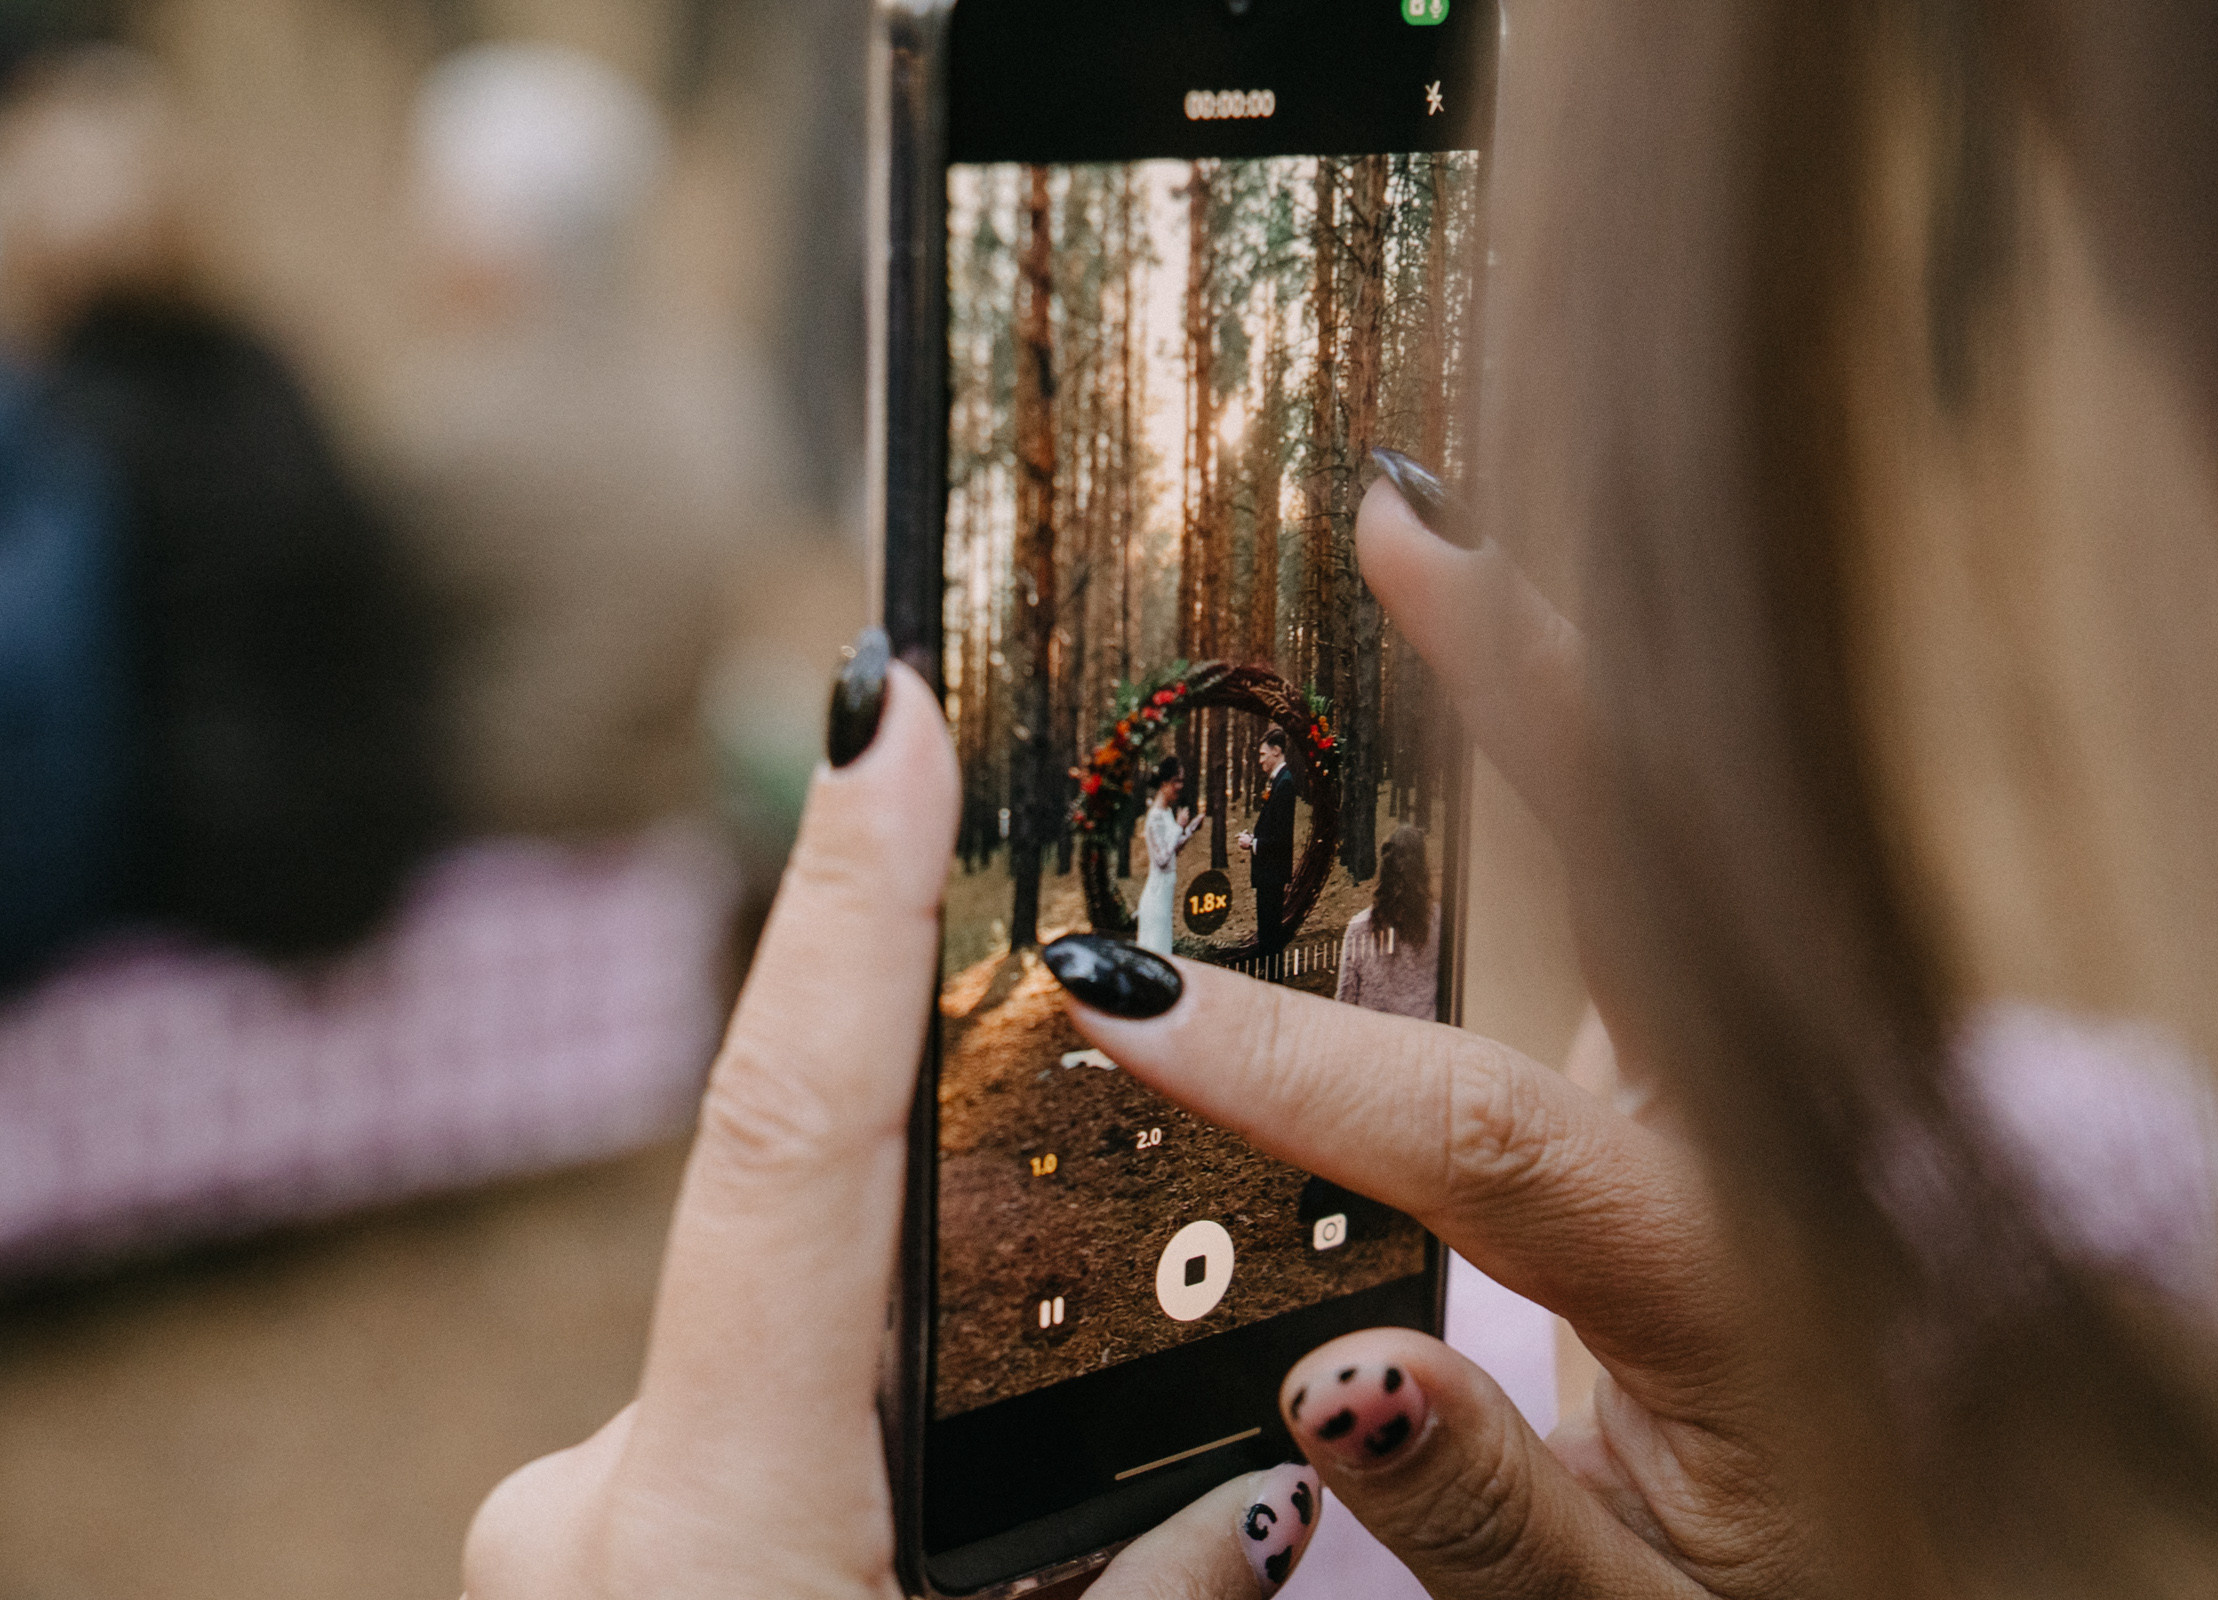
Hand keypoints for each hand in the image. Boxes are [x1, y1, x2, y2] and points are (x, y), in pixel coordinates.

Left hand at [464, 660, 1326, 1599]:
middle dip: (969, 1230)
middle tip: (1096, 1322)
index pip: (795, 1138)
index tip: (886, 705)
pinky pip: (763, 1429)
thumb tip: (1256, 1491)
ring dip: (923, 1385)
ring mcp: (584, 1521)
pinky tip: (928, 1547)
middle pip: (827, 1255)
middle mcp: (607, 1496)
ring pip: (811, 1357)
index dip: (850, 903)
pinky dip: (862, 1446)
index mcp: (717, 1533)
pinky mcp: (604, 1554)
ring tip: (1021, 1544)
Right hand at [1043, 479, 1840, 1599]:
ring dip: (1565, 691)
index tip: (1117, 999)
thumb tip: (1338, 1377)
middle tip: (1398, 523)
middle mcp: (1762, 1155)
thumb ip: (1495, 1525)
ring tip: (1434, 545)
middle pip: (1666, 880)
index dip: (1295, 1064)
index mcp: (1735, 1290)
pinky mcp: (1723, 1101)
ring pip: (1671, 858)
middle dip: (1534, 683)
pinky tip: (1488, 700)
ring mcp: (1750, 1109)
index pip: (1491, 1134)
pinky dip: (1580, 779)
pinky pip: (1648, 906)